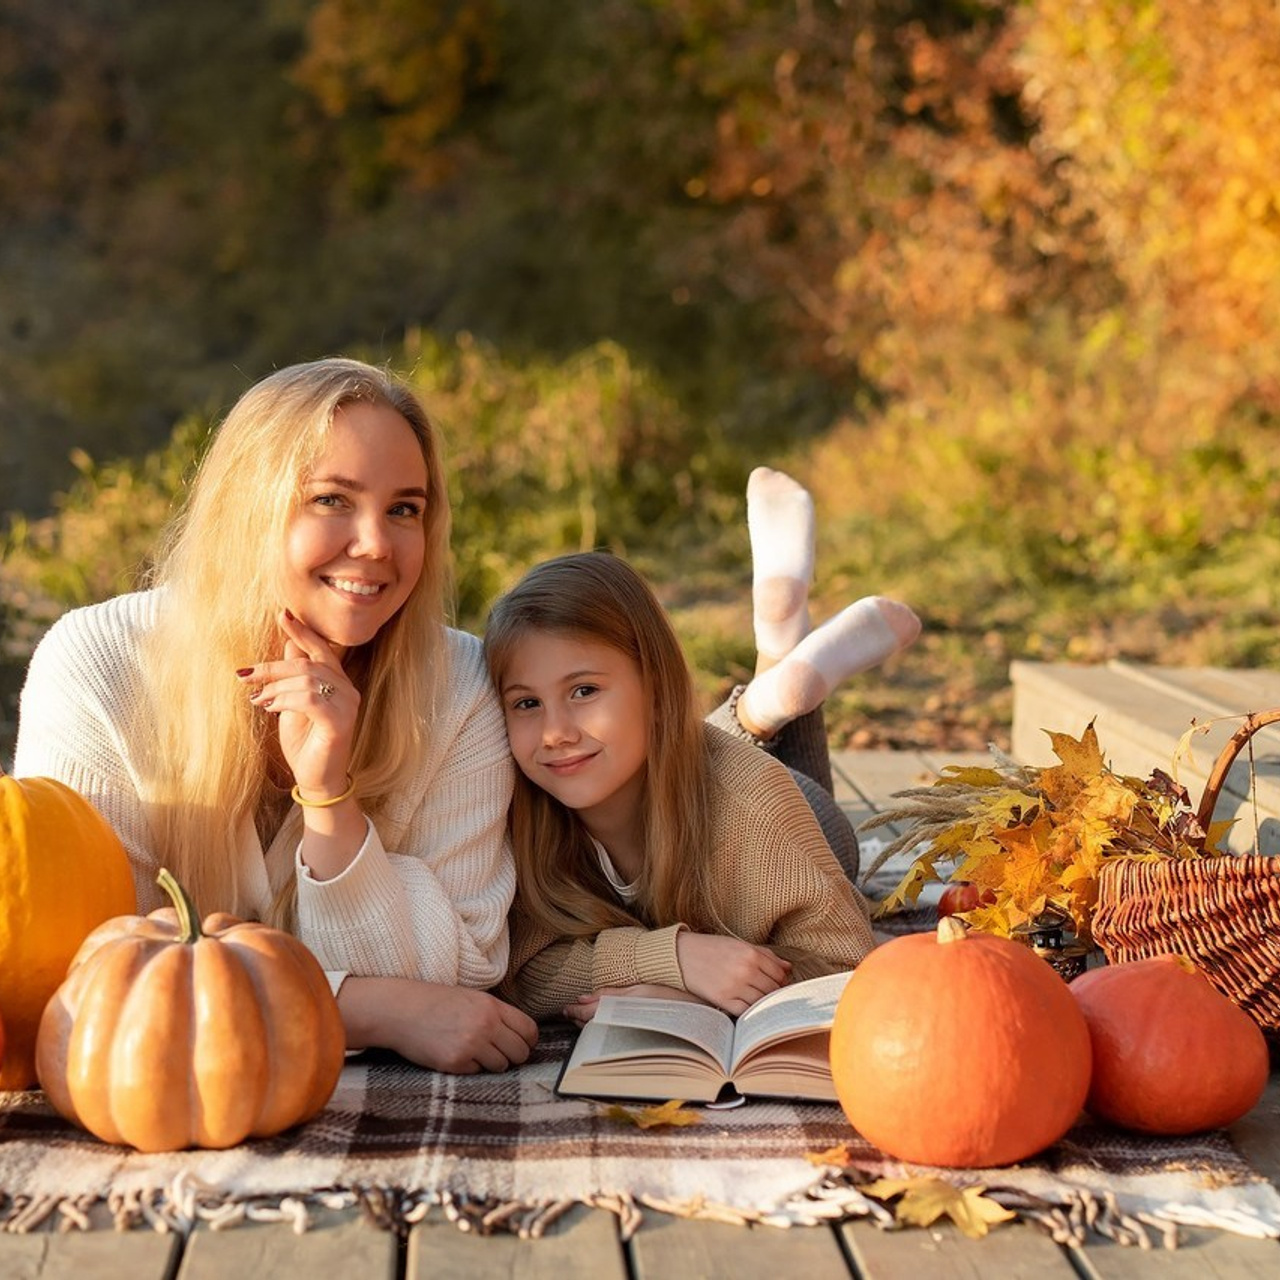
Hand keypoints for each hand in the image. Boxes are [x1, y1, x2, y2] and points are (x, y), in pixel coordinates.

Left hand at [238, 609, 357, 797]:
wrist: (316, 779)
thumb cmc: (305, 742)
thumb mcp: (292, 704)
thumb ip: (293, 677)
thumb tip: (288, 647)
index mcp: (338, 682)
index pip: (321, 650)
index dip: (302, 632)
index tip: (282, 614)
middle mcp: (347, 690)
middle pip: (308, 663)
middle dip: (273, 667)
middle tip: (246, 675)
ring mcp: (347, 705)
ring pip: (307, 679)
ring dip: (275, 688)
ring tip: (258, 700)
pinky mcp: (340, 722)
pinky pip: (309, 699)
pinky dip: (284, 700)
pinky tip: (270, 708)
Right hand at [341, 978, 538, 1073]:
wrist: (399, 1010)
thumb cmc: (435, 1002)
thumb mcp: (471, 998)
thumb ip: (495, 1013)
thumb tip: (519, 1034)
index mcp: (492, 1006)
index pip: (528, 1029)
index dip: (528, 1041)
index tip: (522, 1044)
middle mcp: (485, 1025)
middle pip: (520, 1052)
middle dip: (513, 1056)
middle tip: (499, 1053)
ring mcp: (471, 1044)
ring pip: (501, 1066)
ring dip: (491, 1063)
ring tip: (473, 1051)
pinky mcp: (455, 1062)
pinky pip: (477, 1072)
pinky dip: (470, 1067)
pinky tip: (455, 1054)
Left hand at [562, 983, 705, 1027]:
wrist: (700, 1016)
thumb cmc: (671, 999)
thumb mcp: (639, 990)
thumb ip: (609, 994)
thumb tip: (581, 997)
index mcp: (620, 1013)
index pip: (587, 1015)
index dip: (573, 1012)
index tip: (564, 1009)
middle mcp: (622, 1029)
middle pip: (591, 1026)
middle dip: (579, 1019)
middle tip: (570, 1012)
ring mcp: (628, 1038)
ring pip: (601, 1033)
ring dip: (590, 1025)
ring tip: (583, 1018)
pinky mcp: (637, 1043)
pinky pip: (613, 1037)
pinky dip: (604, 1030)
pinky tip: (605, 1025)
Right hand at [675, 933, 790, 1015]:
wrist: (682, 955)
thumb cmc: (712, 948)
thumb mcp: (739, 945)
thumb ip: (766, 955)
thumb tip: (789, 968)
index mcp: (751, 953)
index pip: (779, 974)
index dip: (782, 981)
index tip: (778, 984)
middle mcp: (745, 969)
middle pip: (773, 989)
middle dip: (774, 993)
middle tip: (769, 994)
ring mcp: (735, 986)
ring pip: (762, 1001)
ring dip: (763, 1003)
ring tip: (758, 1000)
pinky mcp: (723, 999)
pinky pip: (746, 1011)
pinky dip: (750, 1011)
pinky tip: (748, 1007)